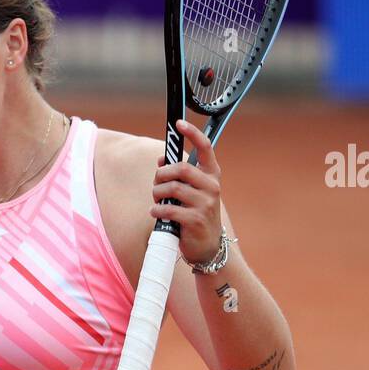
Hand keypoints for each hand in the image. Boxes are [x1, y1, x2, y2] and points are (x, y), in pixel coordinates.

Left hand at [150, 118, 223, 264]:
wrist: (207, 246)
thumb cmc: (195, 213)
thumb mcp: (191, 191)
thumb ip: (178, 175)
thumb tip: (162, 157)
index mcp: (212, 175)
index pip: (205, 148)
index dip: (192, 133)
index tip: (179, 123)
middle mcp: (212, 187)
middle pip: (181, 168)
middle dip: (162, 174)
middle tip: (156, 182)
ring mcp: (206, 204)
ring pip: (172, 188)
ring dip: (157, 193)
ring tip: (156, 200)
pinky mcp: (196, 220)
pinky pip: (168, 208)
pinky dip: (157, 210)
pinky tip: (156, 213)